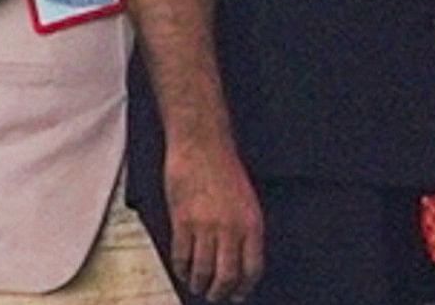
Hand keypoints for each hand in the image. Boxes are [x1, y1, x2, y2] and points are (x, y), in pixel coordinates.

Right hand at [161, 134, 266, 302]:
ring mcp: (206, 226)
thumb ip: (244, 228)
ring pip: (203, 270)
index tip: (238, 294)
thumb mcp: (246, 199)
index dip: (244, 287)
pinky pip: (181, 256)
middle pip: (227, 276)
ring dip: (199, 284)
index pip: (253, 268)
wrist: (202, 144)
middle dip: (220, 292)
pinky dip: (181, 269)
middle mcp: (232, 228)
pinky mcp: (183, 221)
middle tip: (214, 296)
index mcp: (252, 223)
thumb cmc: (224, 167)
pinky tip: (181, 270)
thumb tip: (238, 258)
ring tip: (197, 287)